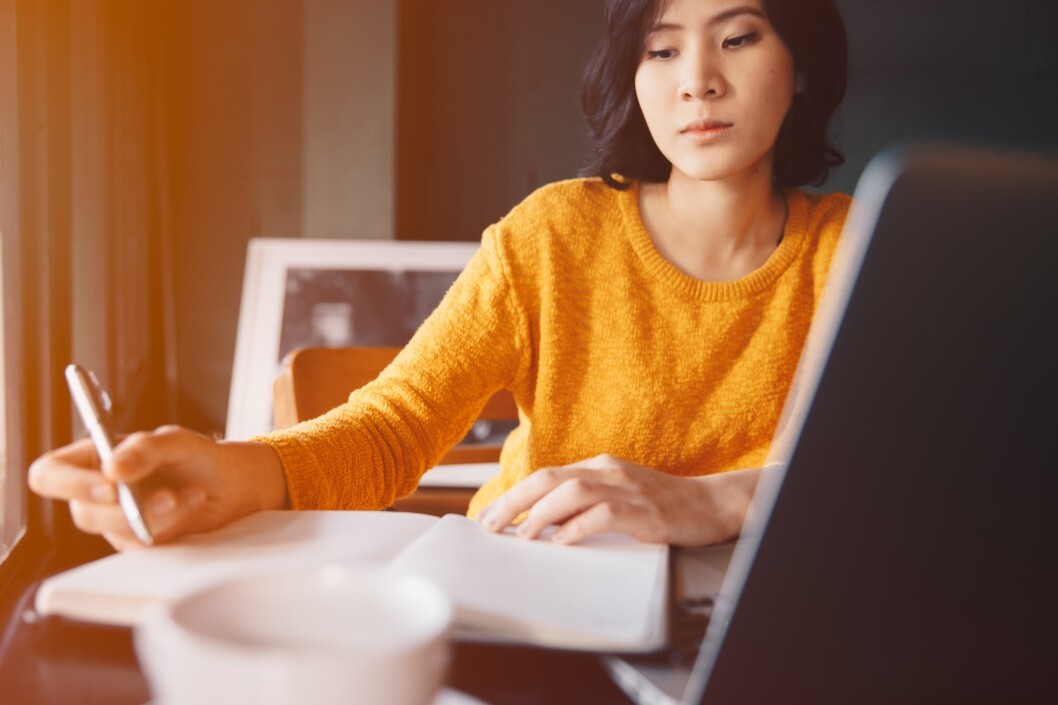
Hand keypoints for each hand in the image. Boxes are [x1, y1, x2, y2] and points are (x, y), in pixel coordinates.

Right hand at [28, 426, 287, 550]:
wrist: (233, 484)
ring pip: (117, 533)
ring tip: (190, 495)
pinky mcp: (140, 543)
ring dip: (158, 517)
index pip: (50, 474)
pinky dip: (173, 526)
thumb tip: (112, 468)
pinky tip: (193, 504)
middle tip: (167, 497)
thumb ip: (145, 449)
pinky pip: (143, 546)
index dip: (69, 484)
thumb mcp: (176, 441)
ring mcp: (117, 522)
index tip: (109, 486)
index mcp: (93, 459)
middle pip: (84, 513)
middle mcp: (98, 493)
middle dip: (128, 509)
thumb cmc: (199, 456)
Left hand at [476, 454, 759, 546]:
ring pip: (571, 492)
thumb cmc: (662, 504)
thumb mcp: (618, 494)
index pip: (546, 476)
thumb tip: (543, 523)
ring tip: (521, 535)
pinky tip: (562, 542)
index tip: (488, 516)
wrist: (711, 504)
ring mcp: (626, 488)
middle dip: (514, 501)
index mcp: (599, 466)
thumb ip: (585, 503)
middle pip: (549, 479)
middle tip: (489, 524)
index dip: (514, 495)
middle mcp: (608, 471)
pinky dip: (578, 527)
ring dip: (540, 514)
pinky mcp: (643, 510)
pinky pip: (603, 514)